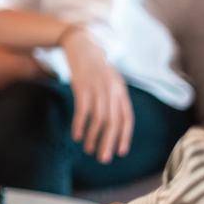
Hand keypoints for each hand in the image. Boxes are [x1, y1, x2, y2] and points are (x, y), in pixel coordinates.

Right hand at [61, 27, 132, 163]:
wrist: (81, 44)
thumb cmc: (95, 65)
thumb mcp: (110, 80)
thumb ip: (114, 98)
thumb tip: (114, 121)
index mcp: (121, 90)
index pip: (127, 118)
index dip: (124, 137)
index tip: (120, 152)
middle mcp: (112, 91)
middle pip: (113, 122)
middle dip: (108, 143)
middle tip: (103, 159)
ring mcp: (97, 88)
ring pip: (98, 120)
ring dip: (93, 137)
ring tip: (88, 150)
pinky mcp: (82, 86)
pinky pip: (82, 111)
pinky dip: (79, 125)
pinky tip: (76, 136)